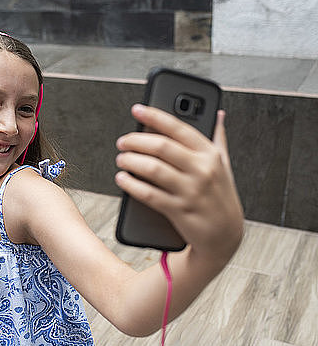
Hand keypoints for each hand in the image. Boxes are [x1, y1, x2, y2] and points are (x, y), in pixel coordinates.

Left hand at [115, 104, 243, 261]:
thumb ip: (218, 137)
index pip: (179, 128)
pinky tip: (122, 179)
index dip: (155, 115)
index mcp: (211, 154)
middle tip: (123, 141)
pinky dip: (131, 185)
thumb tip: (216, 112)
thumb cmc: (220, 196)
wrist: (225, 236)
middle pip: (161, 147)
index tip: (137, 109)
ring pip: (152, 169)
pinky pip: (149, 194)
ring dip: (131, 161)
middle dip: (136, 141)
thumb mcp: (225, 165)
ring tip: (121, 159)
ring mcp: (191, 191)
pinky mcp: (179, 210)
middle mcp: (202, 170)